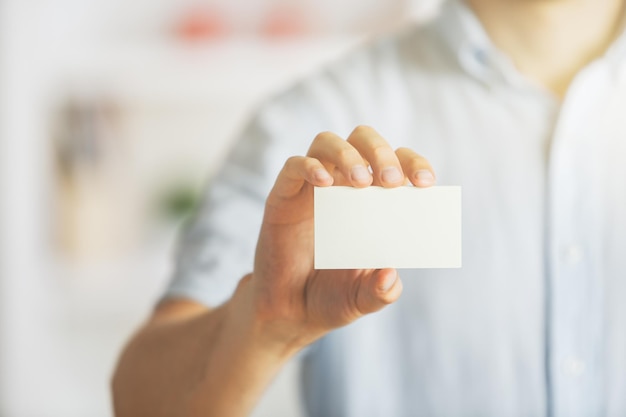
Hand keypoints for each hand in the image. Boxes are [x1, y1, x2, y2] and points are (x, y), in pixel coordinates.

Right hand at [249, 126, 435, 350]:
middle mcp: (341, 186)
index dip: (413, 164)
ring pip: (326, 142)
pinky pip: (293, 166)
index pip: (395, 163)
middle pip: (362, 139)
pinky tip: (325, 183)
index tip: (426, 184)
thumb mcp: (363, 299)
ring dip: (348, 154)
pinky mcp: (283, 197)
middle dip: (381, 152)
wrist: (288, 313)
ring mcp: (310, 188)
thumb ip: (381, 291)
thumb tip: (391, 275)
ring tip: (362, 181)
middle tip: (391, 182)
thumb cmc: (330, 298)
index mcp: (370, 200)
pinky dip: (309, 167)